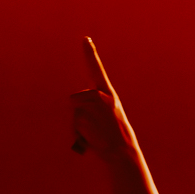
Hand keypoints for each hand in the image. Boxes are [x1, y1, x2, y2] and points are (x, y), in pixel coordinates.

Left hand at [70, 37, 132, 158]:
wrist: (123, 153)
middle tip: (95, 130)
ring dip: (78, 126)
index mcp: (109, 96)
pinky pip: (72, 124)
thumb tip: (77, 106)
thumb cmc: (117, 139)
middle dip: (78, 114)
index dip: (90, 54)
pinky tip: (90, 139)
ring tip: (94, 135)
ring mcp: (91, 105)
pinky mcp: (82, 115)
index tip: (85, 39)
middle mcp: (100, 96)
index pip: (97, 70)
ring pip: (73, 112)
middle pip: (75, 100)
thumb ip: (96, 107)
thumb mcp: (110, 118)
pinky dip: (77, 133)